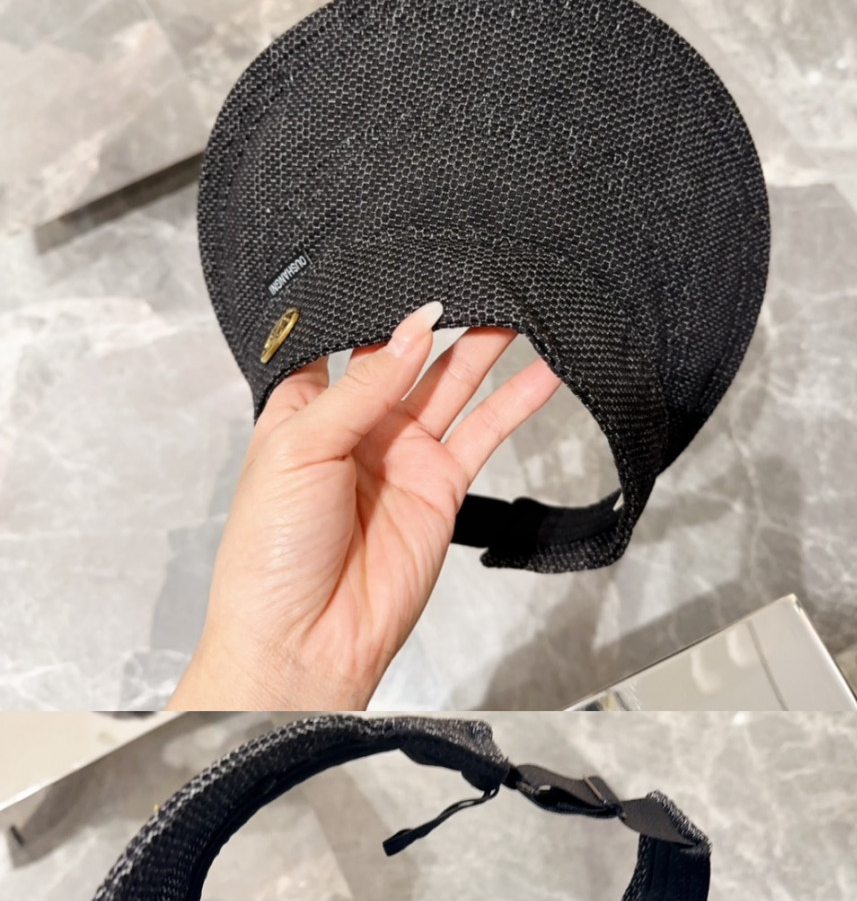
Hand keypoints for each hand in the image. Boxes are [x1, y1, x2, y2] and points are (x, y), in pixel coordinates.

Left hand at [178, 306, 557, 714]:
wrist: (302, 641)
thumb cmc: (269, 556)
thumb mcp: (298, 448)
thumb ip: (362, 385)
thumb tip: (412, 328)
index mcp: (304, 408)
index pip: (343, 337)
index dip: (372, 301)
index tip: (405, 259)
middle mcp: (356, 425)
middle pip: (406, 353)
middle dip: (439, 314)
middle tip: (475, 269)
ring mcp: (402, 455)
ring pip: (451, 383)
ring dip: (483, 344)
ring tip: (517, 299)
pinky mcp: (441, 488)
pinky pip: (484, 433)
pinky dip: (516, 401)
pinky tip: (543, 368)